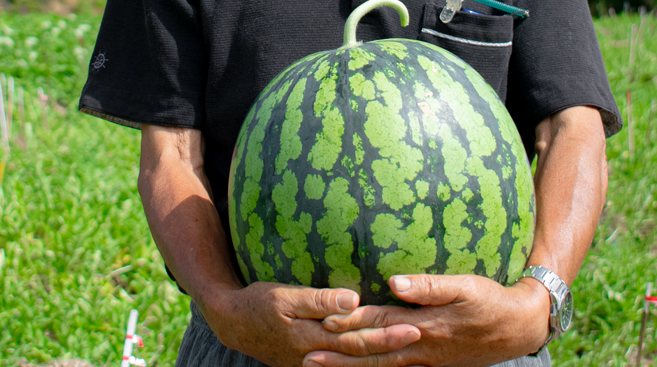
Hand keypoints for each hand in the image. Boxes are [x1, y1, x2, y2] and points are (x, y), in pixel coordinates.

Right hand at [203, 282, 422, 366]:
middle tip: (422, 341)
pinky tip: (382, 364)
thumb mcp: (284, 296)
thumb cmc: (260, 303)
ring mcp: (314, 365)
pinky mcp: (313, 364)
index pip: (357, 338)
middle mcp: (316, 357)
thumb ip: (319, 299)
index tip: (413, 327)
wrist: (234, 324)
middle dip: (393, 350)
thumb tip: (353, 299)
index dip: (386, 335)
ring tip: (415, 362)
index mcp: (312, 339)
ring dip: (383, 365)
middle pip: (361, 355)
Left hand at [307, 274, 549, 366]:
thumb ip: (428, 286)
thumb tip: (392, 282)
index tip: (321, 321)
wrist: (518, 327)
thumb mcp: (465, 286)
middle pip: (371, 351)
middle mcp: (419, 347)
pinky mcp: (430, 362)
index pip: (378, 323)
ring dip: (349, 366)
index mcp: (423, 326)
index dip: (349, 322)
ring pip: (379, 365)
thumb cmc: (491, 301)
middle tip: (306, 355)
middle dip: (339, 353)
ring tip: (319, 366)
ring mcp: (424, 359)